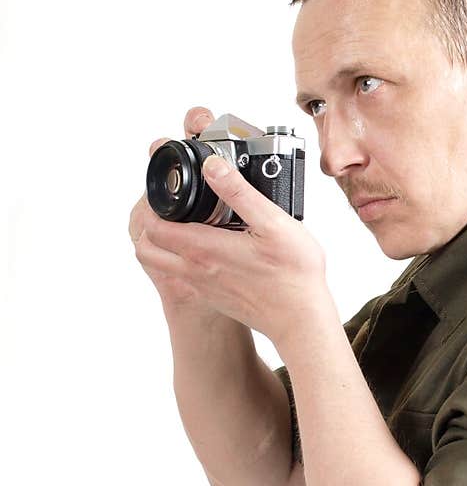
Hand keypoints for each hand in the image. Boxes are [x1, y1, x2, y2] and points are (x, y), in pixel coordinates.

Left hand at [137, 128, 327, 343]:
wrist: (300, 319)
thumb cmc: (293, 275)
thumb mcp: (273, 223)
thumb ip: (239, 192)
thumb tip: (212, 166)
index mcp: (203, 249)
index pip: (152, 226)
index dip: (151, 205)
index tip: (166, 191)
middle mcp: (195, 271)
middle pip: (146, 248)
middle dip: (149, 224)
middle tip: (168, 206)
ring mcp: (201, 287)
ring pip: (160, 265)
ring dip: (161, 244)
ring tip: (183, 224)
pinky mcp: (212, 297)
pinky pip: (180, 277)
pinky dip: (179, 260)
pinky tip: (207, 247)